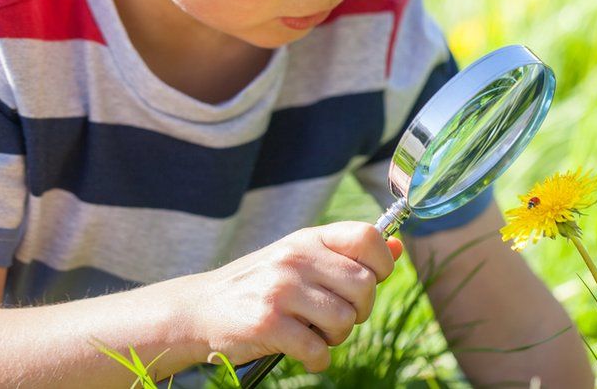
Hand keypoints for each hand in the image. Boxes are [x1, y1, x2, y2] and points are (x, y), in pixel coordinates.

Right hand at [183, 222, 402, 371]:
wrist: (198, 310)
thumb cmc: (260, 285)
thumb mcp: (301, 258)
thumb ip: (346, 255)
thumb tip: (398, 248)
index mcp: (307, 239)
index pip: (367, 236)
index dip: (381, 263)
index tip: (369, 282)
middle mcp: (295, 258)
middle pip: (364, 285)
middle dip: (360, 311)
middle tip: (337, 318)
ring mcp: (281, 290)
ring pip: (345, 320)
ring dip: (336, 337)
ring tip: (314, 333)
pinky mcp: (267, 324)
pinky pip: (318, 351)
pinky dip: (318, 360)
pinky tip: (304, 354)